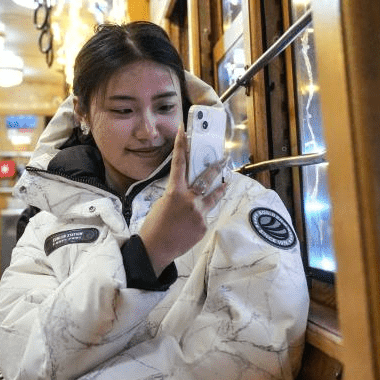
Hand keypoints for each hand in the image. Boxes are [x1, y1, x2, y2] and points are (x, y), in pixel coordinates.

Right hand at [139, 124, 226, 276]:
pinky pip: (204, 216)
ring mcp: (199, 214)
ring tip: (225, 182)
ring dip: (220, 189)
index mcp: (174, 192)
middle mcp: (189, 200)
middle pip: (206, 179)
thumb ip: (177, 194)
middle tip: (224, 158)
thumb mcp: (162, 203)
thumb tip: (188, 192)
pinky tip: (190, 224)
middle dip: (215, 167)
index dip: (181, 145)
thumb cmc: (154, 225)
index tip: (184, 131)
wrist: (156, 249)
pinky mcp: (203, 226)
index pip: (179, 163)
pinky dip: (199, 217)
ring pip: (213, 197)